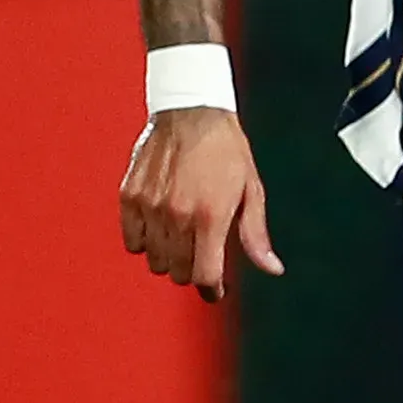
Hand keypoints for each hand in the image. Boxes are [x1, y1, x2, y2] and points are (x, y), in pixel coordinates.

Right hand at [120, 108, 280, 302]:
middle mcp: (177, 215)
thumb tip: (273, 269)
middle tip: (202, 258)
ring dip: (168, 259)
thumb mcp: (252, 191)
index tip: (217, 290)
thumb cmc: (227, 151)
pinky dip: (144, 242)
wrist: (191, 112)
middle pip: (179, 272)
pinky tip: (159, 229)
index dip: (213, 290)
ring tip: (182, 241)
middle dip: (193, 272)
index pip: (205, 275)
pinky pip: (132, 240)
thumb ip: (256, 235)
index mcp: (210, 216)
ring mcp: (150, 206)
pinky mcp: (130, 196)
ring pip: (154, 260)